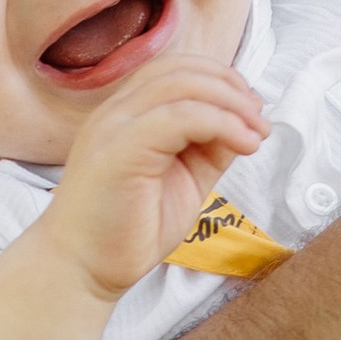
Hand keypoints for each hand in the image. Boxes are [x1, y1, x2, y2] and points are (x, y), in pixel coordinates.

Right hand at [45, 59, 265, 299]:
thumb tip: (246, 123)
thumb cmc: (128, 229)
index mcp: (126, 114)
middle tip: (259, 120)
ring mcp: (114, 127)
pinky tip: (244, 144)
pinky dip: (220, 123)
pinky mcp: (120, 149)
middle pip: (181, 69)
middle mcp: (116, 112)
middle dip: (231, 87)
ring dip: (231, 103)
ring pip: (181, 85)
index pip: (175, 69)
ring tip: (256, 133)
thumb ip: (210, 148)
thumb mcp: (185, 180)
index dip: (220, 79)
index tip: (251, 110)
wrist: (81, 270)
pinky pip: (178, 117)